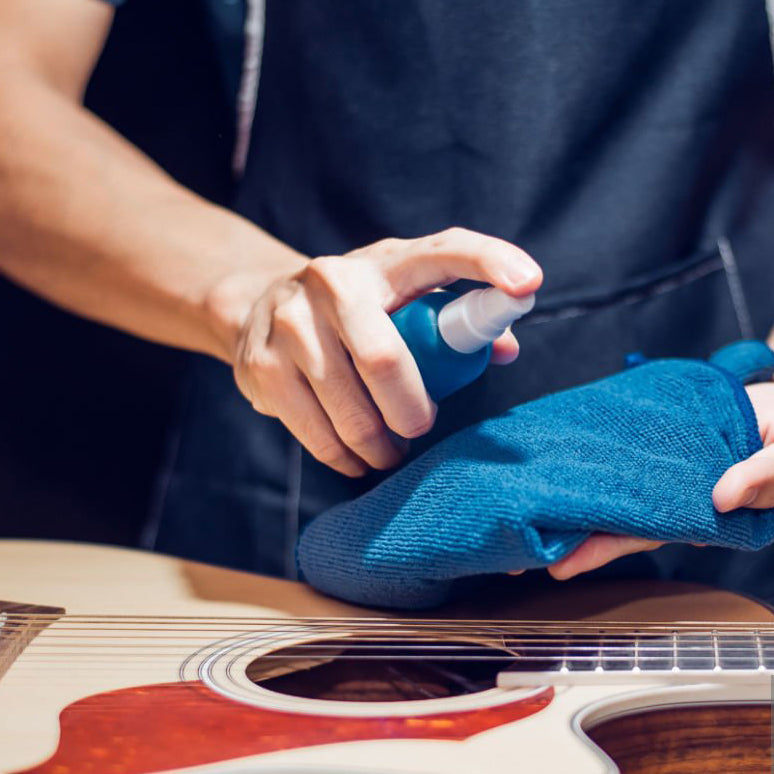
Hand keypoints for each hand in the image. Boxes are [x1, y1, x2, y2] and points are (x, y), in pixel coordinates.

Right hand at [216, 229, 540, 476]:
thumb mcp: (400, 299)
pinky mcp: (261, 364)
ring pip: (349, 410)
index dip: (488, 261)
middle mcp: (332, 282)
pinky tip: (356, 456)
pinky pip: (315, 432)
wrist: (259, 308)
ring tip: (390, 451)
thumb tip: (506, 348)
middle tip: (420, 428)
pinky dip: (344, 457)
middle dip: (411, 411)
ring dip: (379, 445)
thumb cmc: (356, 312)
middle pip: (384, 359)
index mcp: (384, 262)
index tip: (528, 283)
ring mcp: (290, 322)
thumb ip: (453, 320)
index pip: (443, 250)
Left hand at [544, 380, 773, 580]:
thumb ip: (764, 476)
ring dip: (570, 502)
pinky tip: (557, 467)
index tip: (560, 565)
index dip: (599, 550)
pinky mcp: (652, 449)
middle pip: (611, 522)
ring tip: (524, 513)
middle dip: (568, 536)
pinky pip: (616, 462)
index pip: (639, 535)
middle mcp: (671, 500)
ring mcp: (660, 475)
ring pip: (609, 495)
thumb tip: (724, 496)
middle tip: (518, 550)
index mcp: (698, 513)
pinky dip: (589, 467)